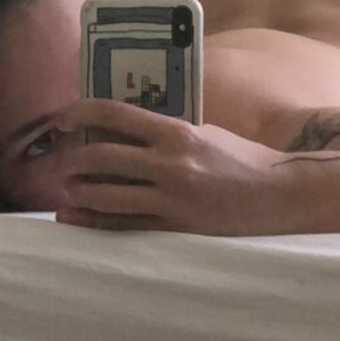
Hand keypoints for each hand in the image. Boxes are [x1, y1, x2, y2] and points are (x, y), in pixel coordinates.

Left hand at [55, 99, 287, 233]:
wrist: (280, 196)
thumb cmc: (244, 160)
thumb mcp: (205, 134)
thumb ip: (166, 133)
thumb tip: (122, 131)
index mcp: (177, 133)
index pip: (114, 114)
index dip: (79, 112)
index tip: (62, 118)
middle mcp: (170, 164)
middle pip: (100, 156)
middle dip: (70, 157)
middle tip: (59, 158)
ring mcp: (171, 200)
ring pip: (104, 195)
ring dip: (77, 189)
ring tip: (67, 186)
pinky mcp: (175, 228)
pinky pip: (123, 225)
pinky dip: (91, 220)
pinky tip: (71, 216)